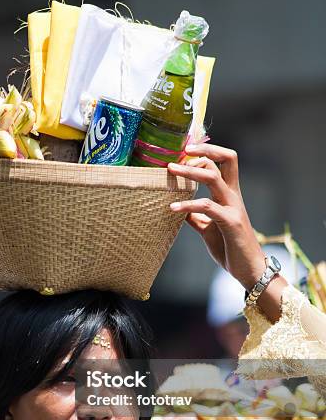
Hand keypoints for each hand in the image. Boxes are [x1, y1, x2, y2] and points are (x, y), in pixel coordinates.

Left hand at [168, 143, 266, 290]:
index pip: (223, 162)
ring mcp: (233, 207)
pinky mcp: (230, 222)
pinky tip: (173, 208)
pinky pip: (207, 207)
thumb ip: (197, 217)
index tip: (185, 151)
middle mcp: (233, 196)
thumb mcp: (209, 229)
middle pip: (226, 159)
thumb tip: (182, 211)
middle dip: (204, 150)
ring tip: (170, 170)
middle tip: (181, 151)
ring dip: (190, 172)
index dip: (206, 152)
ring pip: (213, 178)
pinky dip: (188, 204)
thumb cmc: (230, 247)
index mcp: (228, 195)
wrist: (249, 270)